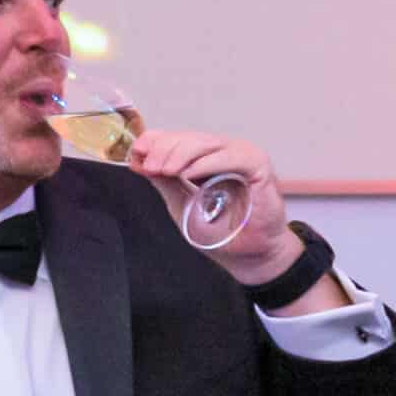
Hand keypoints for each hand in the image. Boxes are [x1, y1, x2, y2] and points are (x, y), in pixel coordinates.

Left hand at [125, 129, 319, 286]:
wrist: (248, 257)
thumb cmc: (221, 233)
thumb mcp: (182, 204)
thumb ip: (165, 182)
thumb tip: (140, 162)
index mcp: (207, 158)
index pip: (180, 140)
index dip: (157, 141)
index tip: (137, 151)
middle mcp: (224, 152)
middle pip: (191, 139)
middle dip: (165, 149)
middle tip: (148, 164)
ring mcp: (242, 156)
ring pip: (207, 144)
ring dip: (181, 154)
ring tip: (163, 168)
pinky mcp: (258, 165)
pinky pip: (230, 158)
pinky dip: (208, 163)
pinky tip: (189, 173)